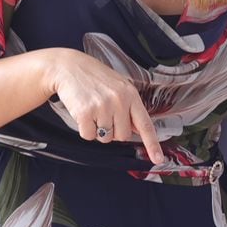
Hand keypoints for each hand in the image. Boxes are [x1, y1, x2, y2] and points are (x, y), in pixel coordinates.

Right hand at [43, 48, 165, 164]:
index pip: (145, 124)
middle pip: (122, 136)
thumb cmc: (94, 77)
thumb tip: (137, 129)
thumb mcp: (118, 86)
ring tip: (92, 110)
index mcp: (130, 94)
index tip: (157, 159)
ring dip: (98, 130)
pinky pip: (89, 136)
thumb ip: (129, 107)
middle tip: (104, 113)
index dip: (152, 144)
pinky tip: (83, 113)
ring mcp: (102, 107)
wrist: (68, 67)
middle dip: (113, 130)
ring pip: (105, 138)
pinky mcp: (85, 113)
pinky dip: (84, 129)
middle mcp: (118, 100)